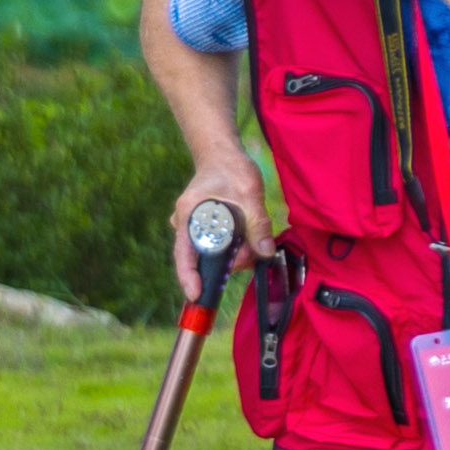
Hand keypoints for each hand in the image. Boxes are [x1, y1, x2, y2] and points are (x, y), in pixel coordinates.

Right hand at [172, 148, 270, 300]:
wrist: (222, 155)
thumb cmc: (231, 167)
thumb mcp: (249, 193)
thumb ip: (258, 224)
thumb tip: (266, 252)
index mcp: (189, 214)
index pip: (184, 254)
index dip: (189, 278)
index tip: (197, 295)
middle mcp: (186, 224)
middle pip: (203, 259)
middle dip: (229, 263)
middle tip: (251, 254)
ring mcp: (194, 228)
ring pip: (213, 254)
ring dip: (235, 255)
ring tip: (253, 240)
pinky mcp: (204, 230)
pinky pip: (217, 248)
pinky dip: (234, 248)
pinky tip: (247, 238)